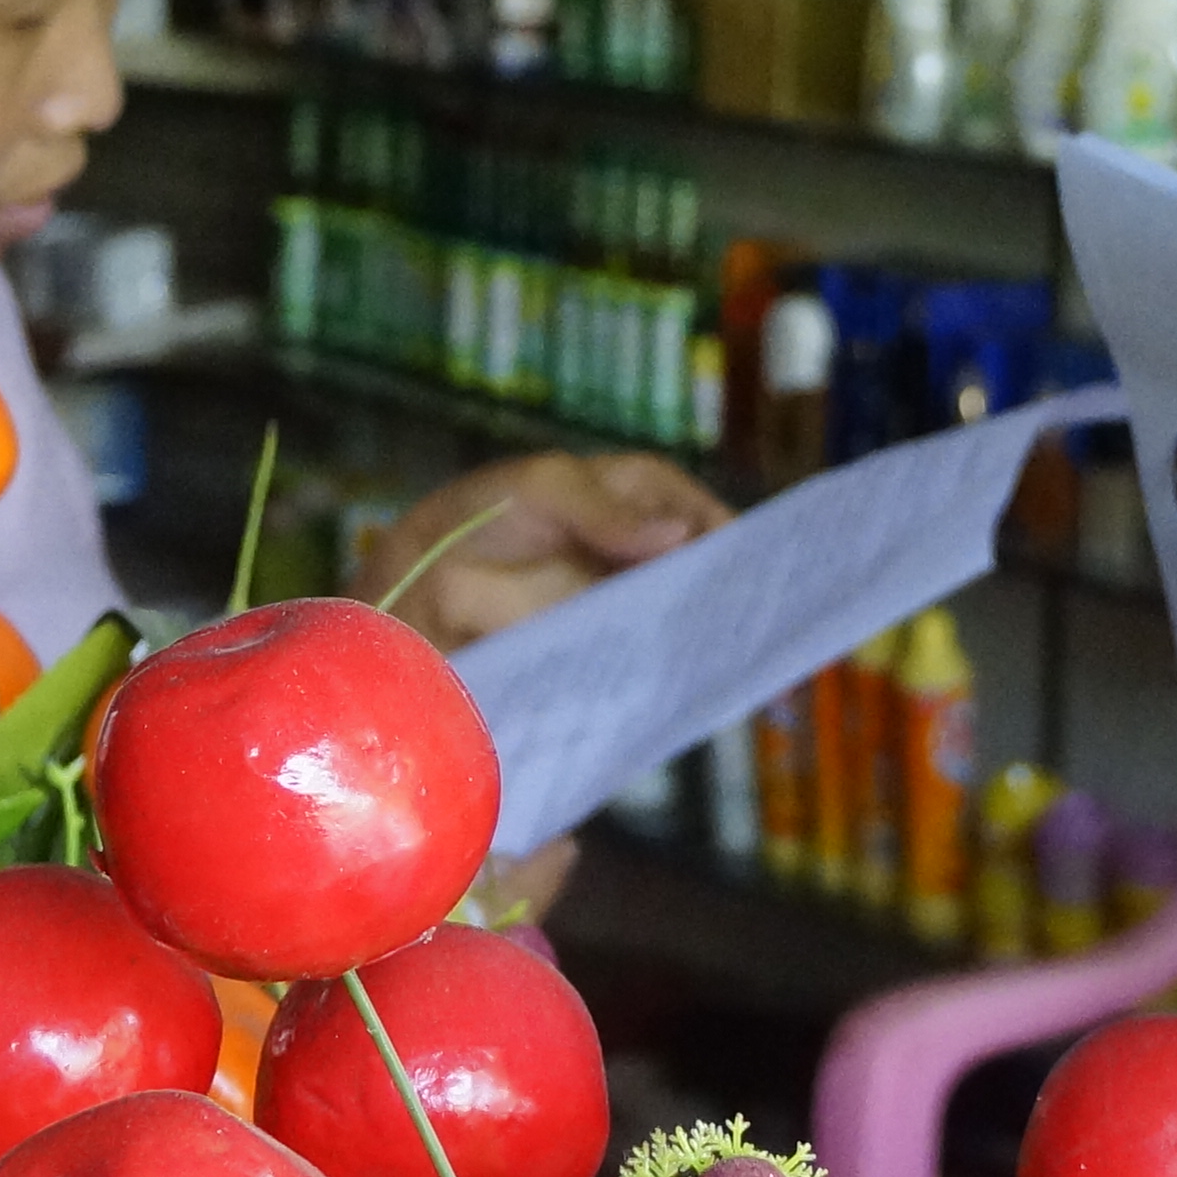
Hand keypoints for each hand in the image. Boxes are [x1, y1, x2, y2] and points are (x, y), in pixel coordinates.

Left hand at [351, 451, 731, 649]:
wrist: (413, 593)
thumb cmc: (476, 519)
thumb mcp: (542, 492)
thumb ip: (607, 512)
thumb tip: (680, 535)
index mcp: (624, 495)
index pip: (690, 508)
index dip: (724, 532)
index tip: (758, 564)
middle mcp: (627, 549)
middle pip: (693, 566)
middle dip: (727, 588)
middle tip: (763, 617)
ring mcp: (614, 602)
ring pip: (675, 614)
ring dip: (705, 632)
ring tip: (740, 658)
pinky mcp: (596, 649)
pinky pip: (643, 655)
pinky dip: (669, 667)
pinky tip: (691, 684)